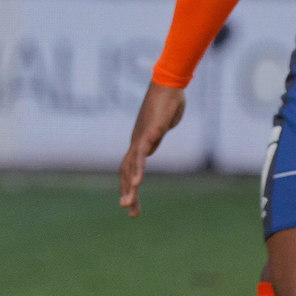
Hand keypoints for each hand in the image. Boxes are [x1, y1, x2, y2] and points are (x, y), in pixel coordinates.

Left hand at [118, 82, 186, 217]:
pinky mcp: (151, 129)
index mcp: (140, 143)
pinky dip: (139, 165)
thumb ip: (154, 140)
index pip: (130, 169)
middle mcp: (137, 141)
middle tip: (128, 210)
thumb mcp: (161, 129)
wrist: (168, 85)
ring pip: (132, 163)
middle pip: (127, 170)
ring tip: (128, 201)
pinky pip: (143, 149)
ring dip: (130, 183)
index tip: (131, 206)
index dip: (130, 187)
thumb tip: (150, 150)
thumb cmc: (167, 104)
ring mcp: (142, 135)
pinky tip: (139, 179)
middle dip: (127, 191)